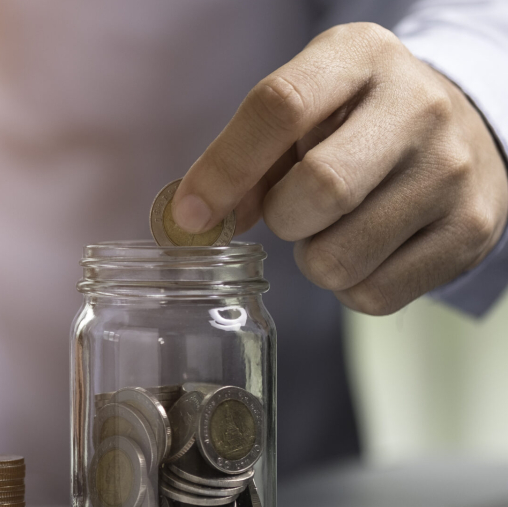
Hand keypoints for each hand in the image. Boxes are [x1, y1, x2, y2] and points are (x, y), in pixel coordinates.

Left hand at [173, 22, 507, 314]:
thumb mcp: (304, 113)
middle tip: (293, 212)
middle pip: (320, 188)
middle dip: (284, 218)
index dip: (224, 170)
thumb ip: (246, 159)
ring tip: (334, 230)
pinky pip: (373, 294)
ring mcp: (452, 170)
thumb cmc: (354, 125)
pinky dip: (350, 288)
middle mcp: (417, 106)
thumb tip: (193, 221)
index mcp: (360, 58)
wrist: (460, 134)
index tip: (190, 216)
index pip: (279, 107)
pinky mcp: (471, 229)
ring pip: (341, 257)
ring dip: (314, 259)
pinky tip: (366, 252)